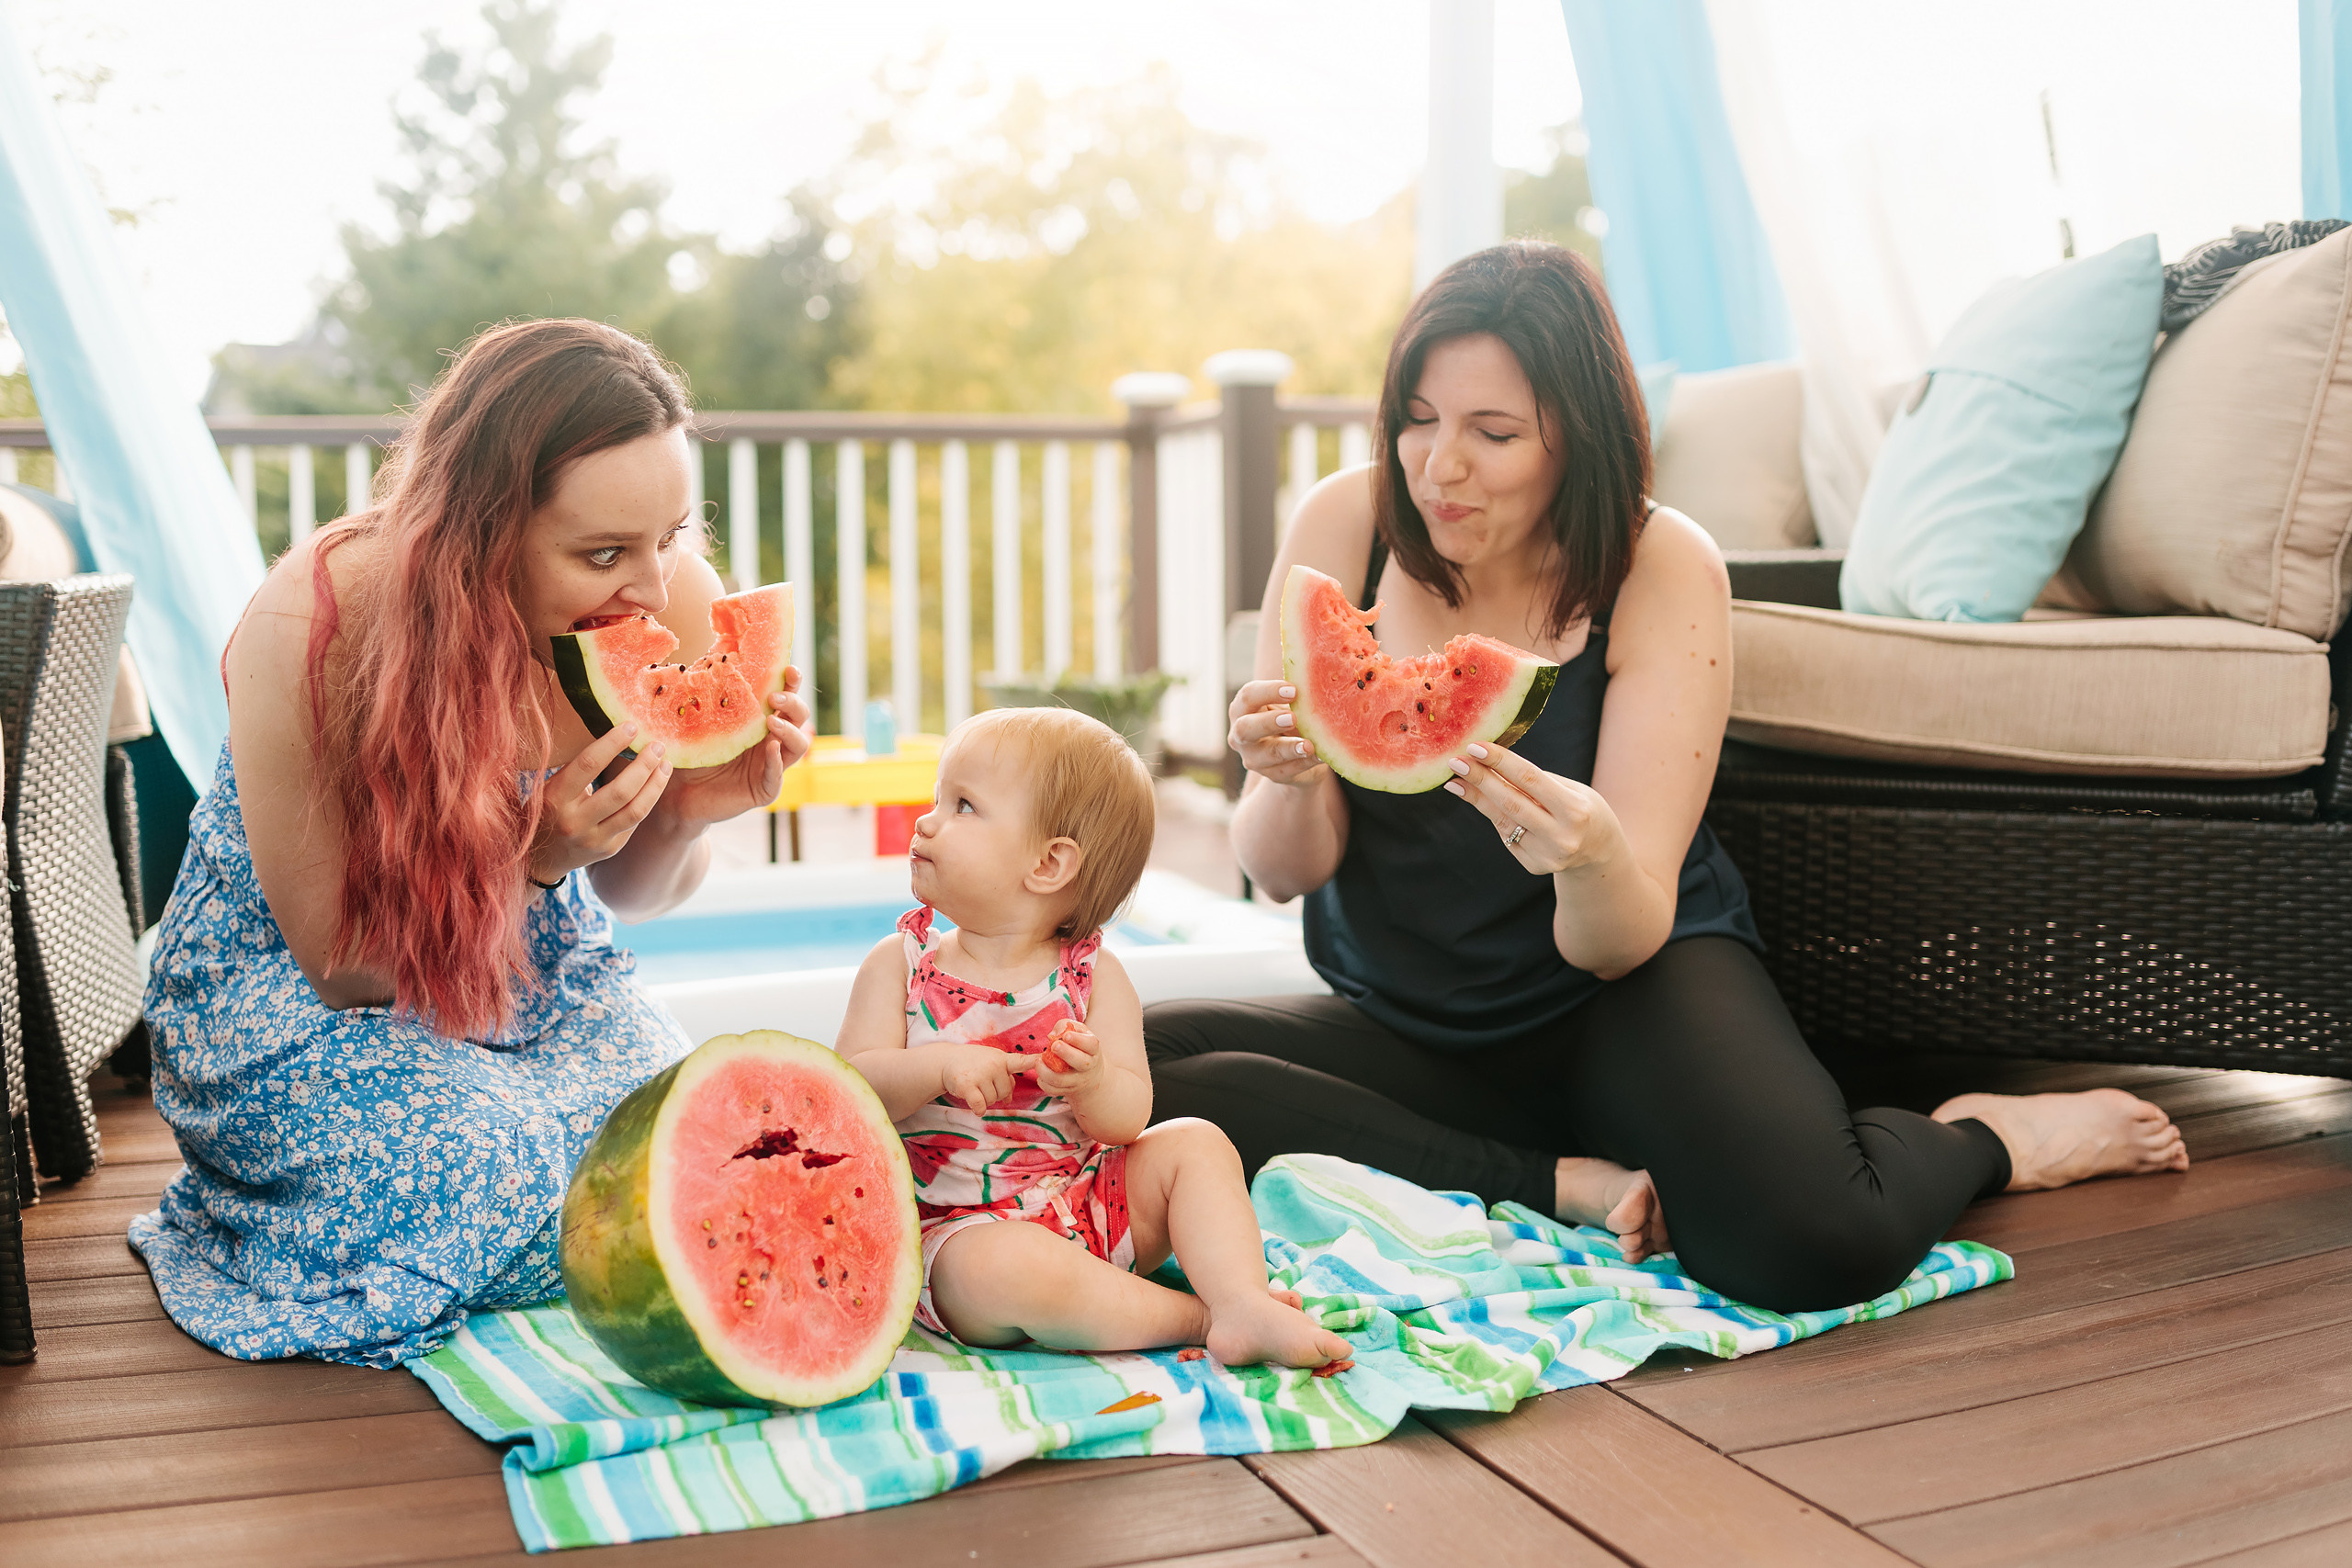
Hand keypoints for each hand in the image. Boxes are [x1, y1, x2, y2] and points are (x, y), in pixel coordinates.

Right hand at [530, 720, 671, 882]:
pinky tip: (654, 785)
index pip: (589, 764)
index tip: (632, 726)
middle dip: (644, 765)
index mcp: (555, 798)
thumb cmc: (546, 810)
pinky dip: (647, 801)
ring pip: (636, 810)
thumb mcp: (549, 787)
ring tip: (666, 765)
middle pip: (621, 791)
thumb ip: (578, 769)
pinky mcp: (609, 850)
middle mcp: (575, 821)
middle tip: (657, 745)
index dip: (613, 743)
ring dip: (655, 785)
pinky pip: (634, 822)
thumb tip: (616, 737)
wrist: (539, 857)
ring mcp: (593, 839)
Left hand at [657, 668, 814, 826]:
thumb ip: (710, 695)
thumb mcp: (700, 720)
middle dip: (793, 702)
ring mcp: (771, 765)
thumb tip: (708, 657)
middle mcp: (772, 739)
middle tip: (774, 696)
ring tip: (771, 721)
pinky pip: (777, 776)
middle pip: (800, 716)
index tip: (788, 668)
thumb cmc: (691, 752)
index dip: (792, 681)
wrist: (678, 792)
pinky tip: (770, 749)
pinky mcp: (764, 789)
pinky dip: (775, 762)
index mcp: (761, 719)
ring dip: (790, 730)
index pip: (784, 696)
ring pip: (799, 745)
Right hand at [935, 1043, 1041, 1113]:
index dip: (1033, 1061)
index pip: (1021, 1061)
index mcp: (1002, 1059)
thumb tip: (1009, 1099)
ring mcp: (980, 1075)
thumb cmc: (973, 1063)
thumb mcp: (991, 1064)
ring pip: (993, 1100)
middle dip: (996, 1093)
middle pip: (1005, 1092)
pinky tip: (973, 1103)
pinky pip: (980, 1106)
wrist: (947, 1060)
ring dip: (985, 1099)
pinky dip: (978, 1108)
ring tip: (976, 1087)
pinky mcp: (968, 1086)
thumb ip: (1004, 1078)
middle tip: (983, 1083)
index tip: (1043, 1059)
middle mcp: (993, 1065)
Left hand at [1036, 1019, 1106, 1099]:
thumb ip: (1065, 1026)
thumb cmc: (1080, 1047)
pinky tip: (1040, 1075)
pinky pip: (1053, 1090)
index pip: (1090, 1044)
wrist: (1091, 1075)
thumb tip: (1054, 1034)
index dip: (1078, 1040)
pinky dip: (1043, 1083)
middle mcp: (1088, 1066)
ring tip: (1038, 1061)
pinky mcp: (1068, 1091)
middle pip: (1079, 1062)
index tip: (1066, 1035)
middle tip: (1053, 1045)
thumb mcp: (1078, 1032)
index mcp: (1093, 1049)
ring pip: (1061, 1080)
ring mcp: (1078, 1081)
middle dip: (1065, 1053)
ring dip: (1046, 1071)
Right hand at [1228, 678, 1327, 787]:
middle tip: (1293, 718)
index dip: (1268, 691)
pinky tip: (1321, 756)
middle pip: (1245, 728)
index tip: (1293, 689)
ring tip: (1309, 745)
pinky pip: (1287, 770)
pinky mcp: (1272, 775)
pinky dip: (1305, 762)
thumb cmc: (1290, 719)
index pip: (1247, 696)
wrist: (1295, 755)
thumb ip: (1297, 697)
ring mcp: (1254, 758)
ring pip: (1267, 754)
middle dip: (1268, 722)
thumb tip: (1320, 680)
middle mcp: (1241, 735)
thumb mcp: (1290, 706)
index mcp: (1243, 709)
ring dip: (1289, 748)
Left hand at [1443, 742, 1625, 876]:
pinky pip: (1506, 834)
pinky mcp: (1533, 865)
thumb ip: (1536, 781)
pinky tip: (1479, 799)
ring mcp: (1546, 856)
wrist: (1599, 851)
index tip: (1475, 747)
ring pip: (1502, 820)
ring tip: (1455, 780)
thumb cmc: (1583, 809)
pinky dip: (1493, 814)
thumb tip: (1491, 763)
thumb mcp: (1572, 790)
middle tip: (1456, 762)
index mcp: (1575, 811)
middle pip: (1511, 802)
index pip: (1531, 780)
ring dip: (1476, 798)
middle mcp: (1561, 837)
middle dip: (1480, 779)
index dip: (1501, 762)